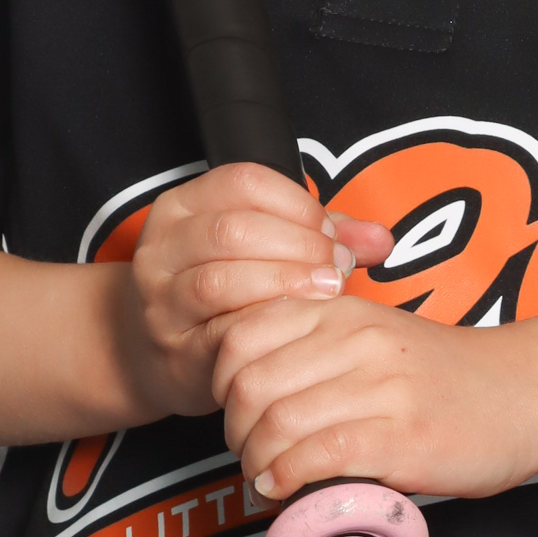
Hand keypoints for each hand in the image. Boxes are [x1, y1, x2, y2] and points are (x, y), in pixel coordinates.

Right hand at [124, 164, 391, 421]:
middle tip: (336, 268)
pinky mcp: (173, 348)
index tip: (331, 233)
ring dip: (283, 285)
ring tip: (324, 294)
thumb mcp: (261, 248)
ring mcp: (161, 299)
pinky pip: (220, 332)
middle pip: (234, 229)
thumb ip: (321, 236)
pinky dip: (265, 326)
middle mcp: (163, 246)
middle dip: (298, 246)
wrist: (155, 354)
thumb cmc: (221, 293)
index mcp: (184, 206)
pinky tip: (296, 329)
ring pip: (220, 280)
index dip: (298, 205)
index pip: (244, 182)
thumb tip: (382, 238)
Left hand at [212, 297, 537, 502]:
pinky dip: (286, 480)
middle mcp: (357, 341)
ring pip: (275, 424)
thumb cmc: (442, 375)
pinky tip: (286, 490)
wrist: (526, 395)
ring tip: (267, 478)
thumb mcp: (373, 335)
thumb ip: (315, 346)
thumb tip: (243, 388)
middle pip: (248, 385)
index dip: (220, 381)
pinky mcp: (401, 438)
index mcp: (342, 311)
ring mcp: (381, 388)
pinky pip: (316, 457)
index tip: (235, 410)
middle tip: (249, 455)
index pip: (241, 334)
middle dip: (234, 431)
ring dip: (256, 464)